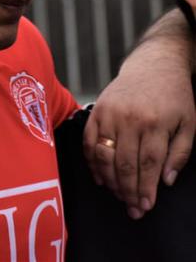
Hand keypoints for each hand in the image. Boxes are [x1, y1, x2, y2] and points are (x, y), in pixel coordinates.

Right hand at [84, 11, 194, 218]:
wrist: (153, 65)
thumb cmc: (174, 96)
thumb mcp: (189, 123)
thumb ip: (179, 154)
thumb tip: (166, 181)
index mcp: (155, 123)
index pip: (148, 164)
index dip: (146, 189)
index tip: (145, 206)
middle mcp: (129, 119)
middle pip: (125, 164)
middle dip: (128, 191)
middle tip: (131, 209)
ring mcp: (109, 114)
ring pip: (104, 155)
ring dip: (109, 180)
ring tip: (117, 195)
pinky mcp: (96, 111)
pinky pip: (88, 141)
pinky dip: (91, 162)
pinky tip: (99, 176)